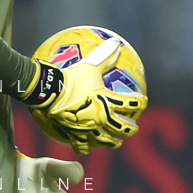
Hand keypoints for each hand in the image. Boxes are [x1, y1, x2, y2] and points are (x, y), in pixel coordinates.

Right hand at [34, 36, 144, 154]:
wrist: (49, 93)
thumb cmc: (71, 78)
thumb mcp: (89, 65)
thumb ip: (104, 57)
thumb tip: (116, 43)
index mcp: (107, 102)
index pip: (130, 104)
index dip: (140, 103)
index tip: (143, 102)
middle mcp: (101, 118)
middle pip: (122, 127)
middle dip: (131, 128)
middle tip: (134, 127)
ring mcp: (89, 129)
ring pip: (106, 141)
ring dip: (113, 142)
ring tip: (116, 143)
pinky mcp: (75, 135)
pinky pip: (81, 146)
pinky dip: (85, 148)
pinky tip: (86, 149)